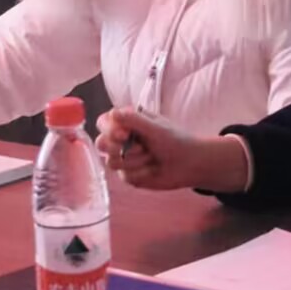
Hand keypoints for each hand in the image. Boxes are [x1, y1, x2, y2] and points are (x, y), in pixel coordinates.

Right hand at [95, 108, 248, 192]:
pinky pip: (124, 176)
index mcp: (127, 123)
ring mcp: (124, 158)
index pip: (104, 123)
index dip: (109, 130)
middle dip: (116, 148)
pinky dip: (141, 173)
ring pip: (111, 162)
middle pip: (101, 143)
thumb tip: (112, 113)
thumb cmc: (175, 140)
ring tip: (151, 157)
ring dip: (135, 161)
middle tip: (138, 148)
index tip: (124, 135)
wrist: (189, 164)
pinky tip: (152, 169)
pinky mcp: (129, 175)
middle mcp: (122, 140)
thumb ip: (133, 119)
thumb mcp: (155, 127)